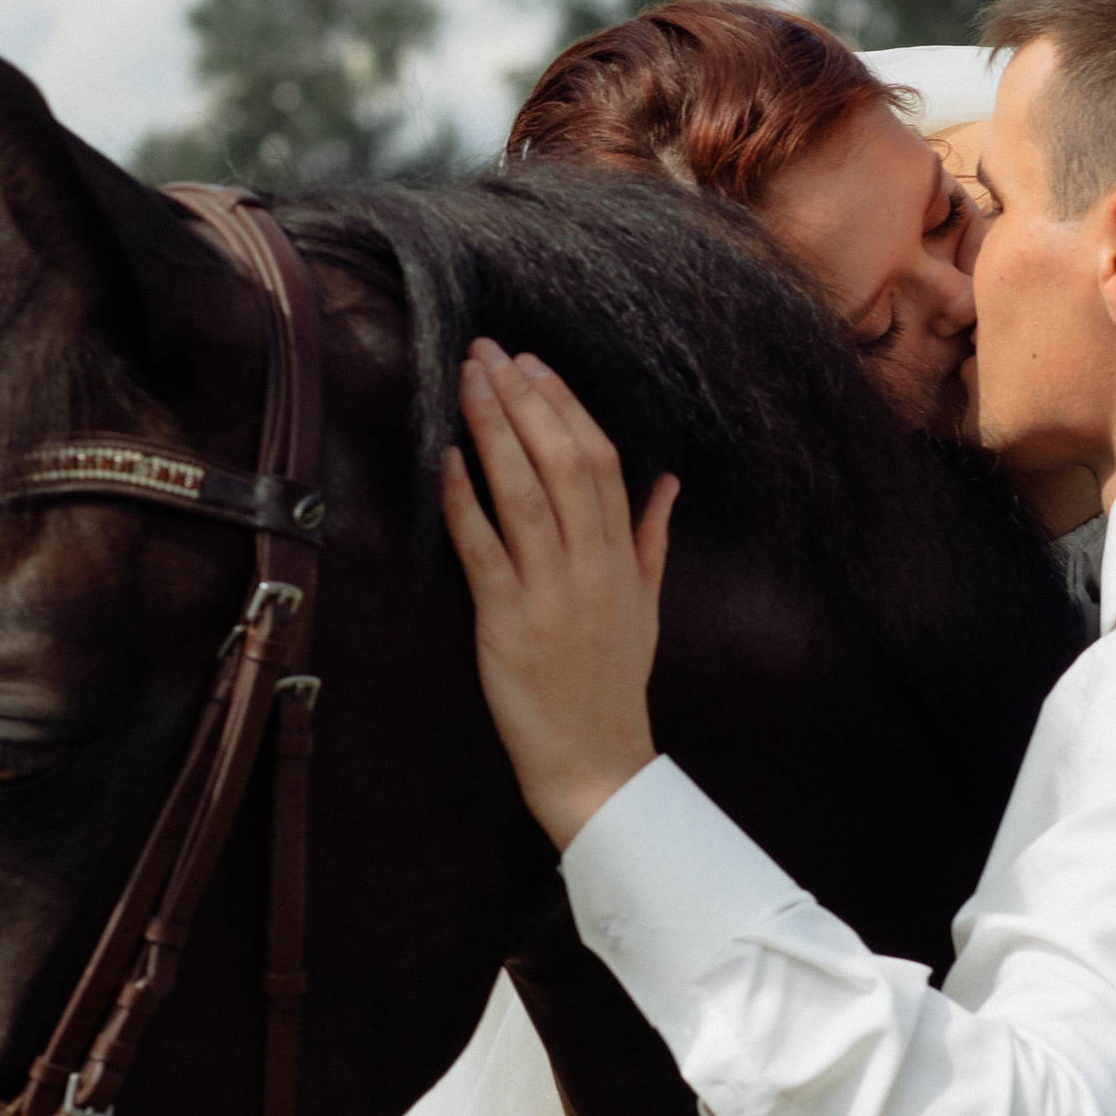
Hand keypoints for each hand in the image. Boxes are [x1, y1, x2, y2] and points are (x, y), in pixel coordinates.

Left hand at [440, 341, 679, 848]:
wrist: (597, 765)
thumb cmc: (614, 685)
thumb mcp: (647, 607)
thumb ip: (653, 539)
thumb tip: (668, 481)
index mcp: (623, 559)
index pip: (601, 462)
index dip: (564, 406)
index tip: (531, 363)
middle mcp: (592, 568)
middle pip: (564, 463)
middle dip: (524, 401)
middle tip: (487, 351)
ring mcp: (552, 596)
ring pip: (526, 495)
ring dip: (495, 432)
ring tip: (467, 382)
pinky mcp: (510, 627)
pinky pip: (486, 554)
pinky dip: (465, 503)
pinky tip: (447, 460)